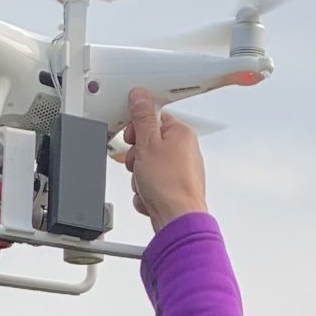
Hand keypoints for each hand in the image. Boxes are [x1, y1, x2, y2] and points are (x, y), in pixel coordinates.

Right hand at [124, 87, 208, 230]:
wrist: (178, 220)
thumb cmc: (170, 185)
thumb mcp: (147, 144)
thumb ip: (141, 118)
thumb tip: (139, 95)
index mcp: (182, 133)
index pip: (154, 119)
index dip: (137, 129)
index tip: (130, 137)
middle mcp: (185, 151)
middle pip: (149, 145)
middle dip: (137, 157)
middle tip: (138, 165)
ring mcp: (181, 172)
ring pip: (148, 168)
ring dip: (140, 178)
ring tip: (145, 185)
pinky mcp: (175, 191)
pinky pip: (153, 186)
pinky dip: (147, 193)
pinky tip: (149, 197)